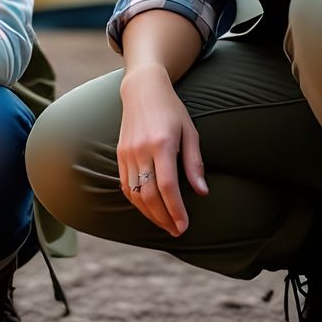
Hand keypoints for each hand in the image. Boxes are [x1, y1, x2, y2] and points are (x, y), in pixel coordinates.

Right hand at [116, 64, 207, 235]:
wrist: (142, 90)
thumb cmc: (171, 110)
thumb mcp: (190, 132)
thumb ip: (194, 163)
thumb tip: (201, 192)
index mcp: (162, 144)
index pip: (167, 186)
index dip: (176, 210)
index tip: (184, 226)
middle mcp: (141, 151)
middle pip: (150, 195)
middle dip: (163, 218)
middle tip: (176, 231)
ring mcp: (127, 153)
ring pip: (135, 194)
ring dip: (150, 214)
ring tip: (165, 224)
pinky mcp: (120, 155)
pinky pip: (126, 185)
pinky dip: (137, 202)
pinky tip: (149, 209)